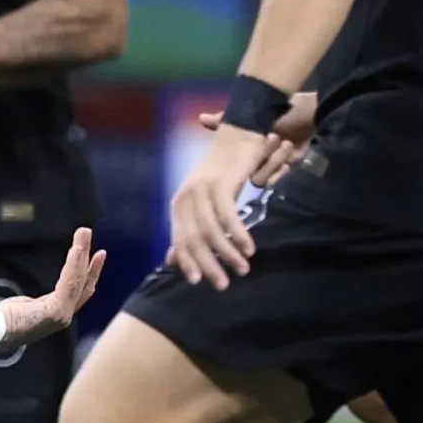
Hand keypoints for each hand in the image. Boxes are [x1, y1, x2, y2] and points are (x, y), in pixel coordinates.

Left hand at [0, 227, 107, 347]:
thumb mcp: (22, 307)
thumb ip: (33, 302)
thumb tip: (29, 296)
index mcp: (53, 315)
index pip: (77, 291)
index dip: (88, 273)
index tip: (95, 255)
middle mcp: (61, 317)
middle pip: (82, 284)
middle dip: (88, 258)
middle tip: (87, 234)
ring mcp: (61, 316)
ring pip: (77, 280)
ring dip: (81, 255)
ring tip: (84, 234)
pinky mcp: (56, 312)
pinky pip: (69, 283)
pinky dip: (74, 265)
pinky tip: (76, 249)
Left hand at [169, 126, 275, 288]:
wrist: (238, 138)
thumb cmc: (222, 173)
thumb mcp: (202, 202)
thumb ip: (189, 228)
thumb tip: (173, 260)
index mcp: (178, 204)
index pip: (179, 240)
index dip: (187, 262)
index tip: (198, 283)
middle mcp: (185, 197)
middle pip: (194, 239)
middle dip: (209, 265)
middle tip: (224, 284)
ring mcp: (201, 189)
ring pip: (211, 231)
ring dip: (228, 254)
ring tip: (243, 268)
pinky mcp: (220, 184)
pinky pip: (229, 216)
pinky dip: (240, 234)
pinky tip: (249, 248)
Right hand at [196, 90, 316, 185]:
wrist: (318, 114)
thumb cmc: (289, 110)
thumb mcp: (254, 114)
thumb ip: (225, 119)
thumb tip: (200, 118)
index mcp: (247, 148)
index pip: (232, 163)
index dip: (242, 155)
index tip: (256, 139)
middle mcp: (257, 160)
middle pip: (247, 173)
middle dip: (262, 156)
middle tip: (274, 137)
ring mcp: (272, 168)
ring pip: (261, 179)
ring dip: (273, 161)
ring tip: (286, 143)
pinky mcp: (288, 175)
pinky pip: (276, 183)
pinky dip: (281, 171)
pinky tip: (291, 158)